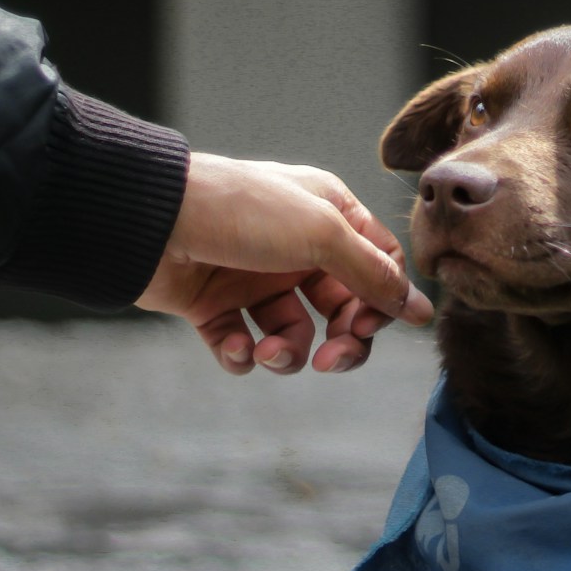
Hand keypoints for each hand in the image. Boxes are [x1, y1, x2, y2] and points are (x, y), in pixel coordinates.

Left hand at [136, 153, 433, 373]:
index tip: (367, 325)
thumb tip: (421, 310)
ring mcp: (253, 277)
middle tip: (330, 359)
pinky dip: (243, 354)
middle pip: (341, 309)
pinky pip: (244, 344)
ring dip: (287, 353)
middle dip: (340, 341)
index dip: (381, 302)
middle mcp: (295, 247)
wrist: (148, 219)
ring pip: (293, 334)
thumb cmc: (241, 210)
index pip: (378, 267)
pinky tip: (235, 346)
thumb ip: (375, 276)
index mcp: (329, 217)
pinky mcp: (213, 305)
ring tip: (267, 351)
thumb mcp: (323, 235)